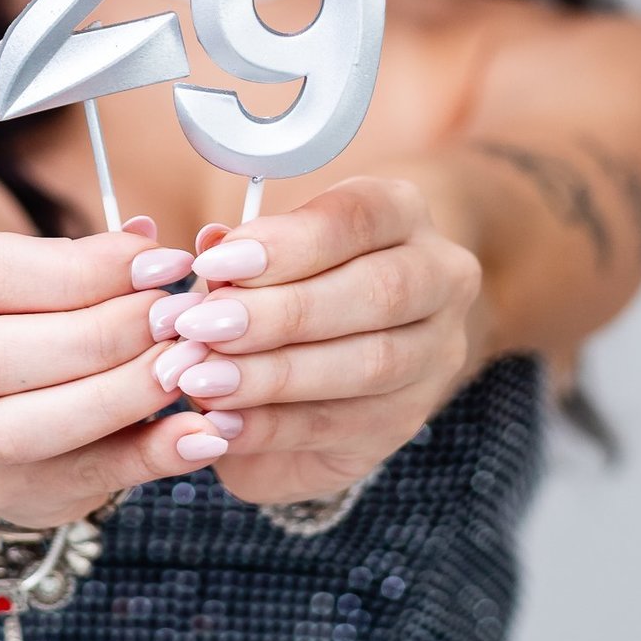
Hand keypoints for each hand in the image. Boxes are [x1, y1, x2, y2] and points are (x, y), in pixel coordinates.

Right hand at [0, 218, 232, 526]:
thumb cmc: (29, 289)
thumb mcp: (41, 252)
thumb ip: (92, 257)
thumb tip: (150, 243)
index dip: (83, 273)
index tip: (165, 265)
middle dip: (102, 339)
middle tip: (180, 321)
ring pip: (19, 432)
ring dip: (119, 400)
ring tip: (188, 371)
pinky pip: (73, 482)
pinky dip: (146, 459)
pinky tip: (200, 436)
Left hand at [162, 177, 482, 505]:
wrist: (323, 354)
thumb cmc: (286, 279)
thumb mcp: (261, 255)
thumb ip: (238, 257)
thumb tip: (212, 249)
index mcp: (400, 214)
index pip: (357, 217)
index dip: (287, 243)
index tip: (214, 264)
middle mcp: (438, 277)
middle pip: (377, 292)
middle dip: (281, 313)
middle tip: (202, 326)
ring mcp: (435, 354)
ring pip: (370, 364)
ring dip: (275, 375)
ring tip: (203, 377)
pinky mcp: (409, 419)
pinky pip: (345, 427)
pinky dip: (274, 427)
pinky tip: (221, 422)